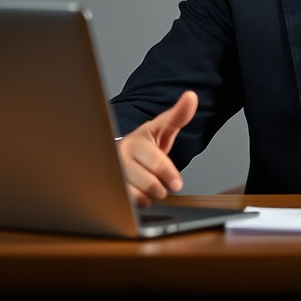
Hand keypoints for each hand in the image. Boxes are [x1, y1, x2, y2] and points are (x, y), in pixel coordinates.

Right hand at [116, 90, 197, 206]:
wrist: (124, 153)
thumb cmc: (147, 142)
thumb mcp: (163, 127)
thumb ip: (179, 115)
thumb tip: (191, 96)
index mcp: (135, 141)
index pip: (158, 163)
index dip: (170, 175)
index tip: (177, 183)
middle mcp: (120, 157)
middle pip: (150, 184)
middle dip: (162, 186)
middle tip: (164, 183)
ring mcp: (112, 174)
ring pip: (139, 196)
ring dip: (151, 195)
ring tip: (151, 184)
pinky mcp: (108, 188)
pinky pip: (129, 205)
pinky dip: (139, 202)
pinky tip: (140, 191)